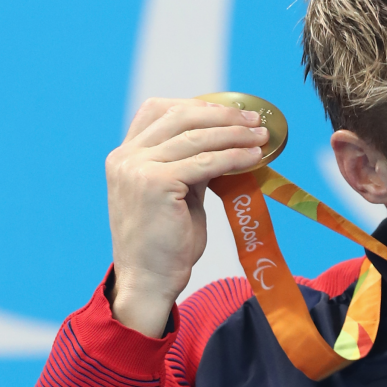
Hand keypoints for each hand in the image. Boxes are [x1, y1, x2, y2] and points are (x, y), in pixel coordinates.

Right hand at [105, 97, 268, 336]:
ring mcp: (137, 168)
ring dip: (235, 134)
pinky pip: (205, 162)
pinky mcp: (155, 183)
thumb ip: (190, 165)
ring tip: (262, 137)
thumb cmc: (166, 243)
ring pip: (196, 137)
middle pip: (180, 116)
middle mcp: (125, 157)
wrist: (149, 280)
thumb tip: (225, 142)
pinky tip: (254, 157)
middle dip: (223, 115)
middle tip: (255, 119)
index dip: (197, 105)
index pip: (158, 110)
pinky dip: (234, 157)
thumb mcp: (177, 193)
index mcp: (125, 155)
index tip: (230, 110)